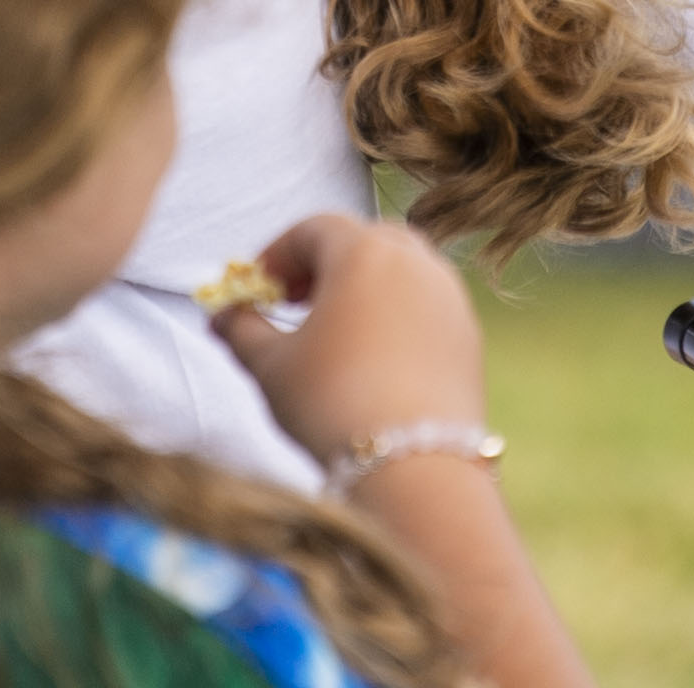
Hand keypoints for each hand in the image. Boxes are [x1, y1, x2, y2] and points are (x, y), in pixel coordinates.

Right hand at [206, 214, 489, 467]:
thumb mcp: (270, 366)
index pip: (315, 228)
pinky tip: (375, 359)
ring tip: (335, 332)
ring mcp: (450, 296)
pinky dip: (398, 315)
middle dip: (325, 263)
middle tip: (295, 301)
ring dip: (366, 287)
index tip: (258, 288)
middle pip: (364, 240)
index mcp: (364, 252)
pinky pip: (427, 306)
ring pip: (403, 271)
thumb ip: (242, 330)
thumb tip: (224, 316)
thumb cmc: (331, 404)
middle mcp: (416, 261)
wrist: (413, 466)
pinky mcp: (469, 335)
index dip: (279, 253)